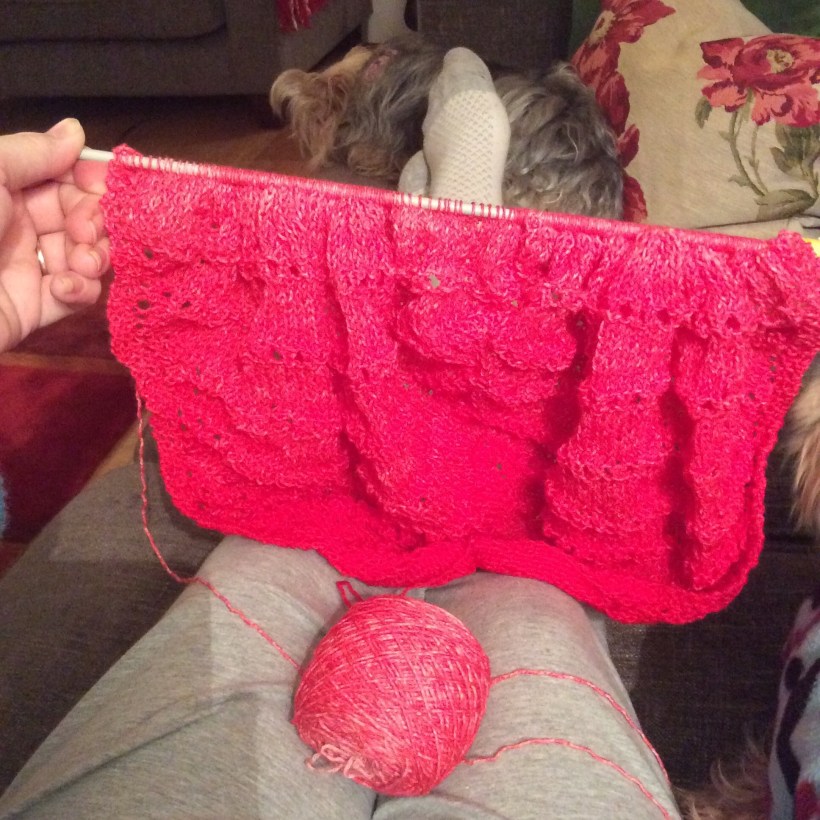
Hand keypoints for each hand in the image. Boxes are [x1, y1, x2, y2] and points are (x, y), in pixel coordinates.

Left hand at [0, 118, 109, 352]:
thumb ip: (33, 151)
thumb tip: (76, 130)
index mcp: (2, 189)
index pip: (61, 176)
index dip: (89, 178)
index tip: (108, 183)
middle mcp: (17, 224)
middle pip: (81, 216)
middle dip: (96, 220)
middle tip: (85, 230)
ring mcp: (28, 267)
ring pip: (86, 255)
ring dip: (95, 256)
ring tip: (81, 263)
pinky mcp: (36, 308)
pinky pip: (76, 295)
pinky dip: (81, 290)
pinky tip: (64, 288)